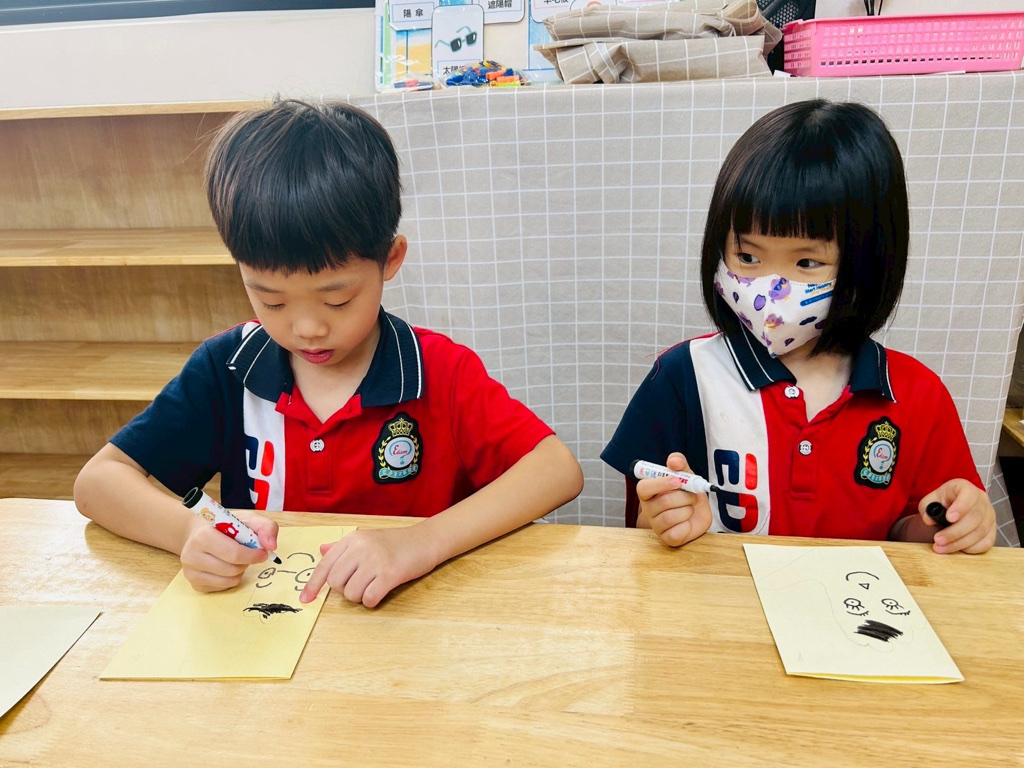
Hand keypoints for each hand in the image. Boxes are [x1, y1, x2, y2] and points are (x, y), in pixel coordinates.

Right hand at [180, 510, 278, 591]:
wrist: (199, 533)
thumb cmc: (225, 525)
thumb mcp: (248, 518)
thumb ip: (265, 527)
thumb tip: (271, 546)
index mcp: (203, 536)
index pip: (233, 554)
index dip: (252, 555)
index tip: (262, 553)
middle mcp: (191, 555)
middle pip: (232, 569)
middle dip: (246, 562)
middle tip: (248, 554)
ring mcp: (190, 572)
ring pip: (229, 580)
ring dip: (240, 571)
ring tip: (236, 559)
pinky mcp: (195, 584)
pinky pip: (223, 587)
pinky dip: (231, 578)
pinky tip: (226, 566)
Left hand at [299, 526, 438, 607]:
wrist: (426, 540)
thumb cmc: (396, 542)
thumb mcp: (367, 538)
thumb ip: (343, 547)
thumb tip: (322, 551)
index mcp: (353, 539)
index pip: (325, 565)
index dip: (313, 585)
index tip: (305, 600)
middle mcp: (361, 548)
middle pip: (336, 583)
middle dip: (345, 590)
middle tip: (360, 584)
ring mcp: (376, 560)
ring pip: (351, 593)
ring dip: (360, 596)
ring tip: (373, 585)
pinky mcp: (390, 574)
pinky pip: (369, 598)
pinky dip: (372, 601)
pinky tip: (380, 592)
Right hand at [636, 452, 712, 546]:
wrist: (698, 514)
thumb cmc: (687, 493)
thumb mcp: (685, 475)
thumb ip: (679, 464)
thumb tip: (673, 461)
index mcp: (648, 491)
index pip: (644, 487)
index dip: (660, 484)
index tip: (677, 481)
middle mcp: (648, 509)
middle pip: (664, 501)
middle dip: (685, 497)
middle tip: (692, 496)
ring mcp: (656, 525)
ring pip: (671, 516)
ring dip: (688, 510)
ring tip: (689, 508)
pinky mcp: (666, 538)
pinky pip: (677, 532)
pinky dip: (688, 525)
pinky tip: (687, 522)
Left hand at [919, 479, 995, 553]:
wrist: (950, 510)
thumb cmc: (941, 503)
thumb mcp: (930, 501)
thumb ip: (927, 507)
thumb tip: (929, 519)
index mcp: (966, 488)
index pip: (969, 494)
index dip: (960, 507)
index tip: (948, 518)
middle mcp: (982, 501)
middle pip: (974, 518)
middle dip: (955, 532)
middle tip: (938, 540)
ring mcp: (989, 517)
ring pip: (980, 532)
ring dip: (959, 543)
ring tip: (941, 547)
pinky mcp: (991, 531)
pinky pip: (986, 543)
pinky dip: (970, 549)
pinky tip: (956, 549)